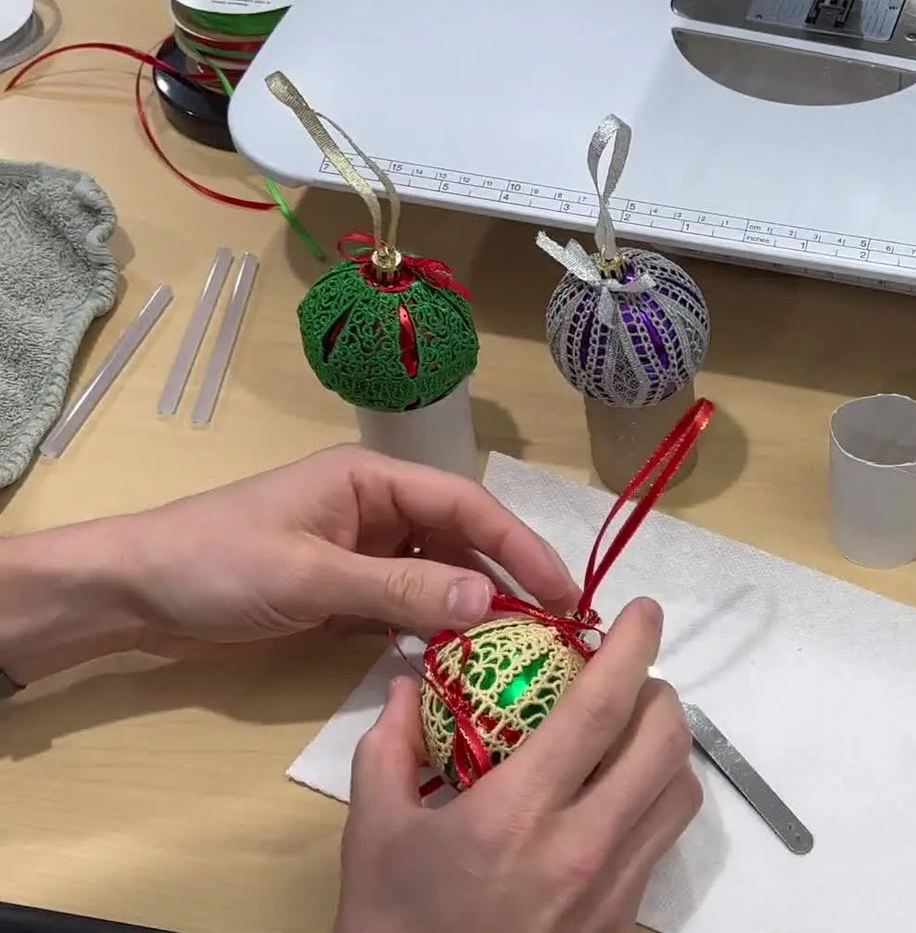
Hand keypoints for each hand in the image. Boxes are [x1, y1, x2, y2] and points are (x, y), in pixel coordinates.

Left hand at [117, 444, 582, 655]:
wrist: (131, 593)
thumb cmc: (214, 563)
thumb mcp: (309, 577)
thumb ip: (400, 588)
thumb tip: (489, 600)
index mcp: (372, 479)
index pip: (467, 506)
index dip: (521, 547)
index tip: (565, 592)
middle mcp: (378, 507)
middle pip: (464, 538)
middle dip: (512, 577)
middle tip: (562, 626)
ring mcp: (363, 549)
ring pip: (442, 572)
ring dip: (478, 606)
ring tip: (523, 647)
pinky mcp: (347, 588)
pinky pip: (410, 602)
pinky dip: (439, 625)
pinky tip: (464, 655)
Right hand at [336, 597, 702, 932]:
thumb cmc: (394, 926)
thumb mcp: (375, 835)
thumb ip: (391, 748)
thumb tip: (408, 685)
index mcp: (518, 812)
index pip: (601, 707)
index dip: (631, 647)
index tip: (643, 612)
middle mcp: (583, 846)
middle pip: (665, 743)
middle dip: (659, 693)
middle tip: (631, 677)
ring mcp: (613, 889)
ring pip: (680, 793)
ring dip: (666, 749)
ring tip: (630, 734)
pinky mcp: (625, 921)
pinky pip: (663, 845)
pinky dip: (655, 804)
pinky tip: (616, 800)